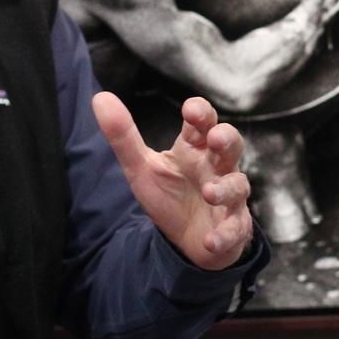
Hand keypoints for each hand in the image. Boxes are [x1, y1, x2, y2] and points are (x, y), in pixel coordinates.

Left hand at [92, 92, 254, 270]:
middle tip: (216, 138)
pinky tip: (211, 240)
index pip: (203, 122)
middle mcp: (216, 168)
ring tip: (209, 193)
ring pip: (238, 185)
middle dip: (227, 138)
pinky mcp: (233, 226)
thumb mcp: (141, 167)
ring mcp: (229, 197)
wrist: (186, 239)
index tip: (191, 110)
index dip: (200, 113)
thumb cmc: (169, 194)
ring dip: (226, 188)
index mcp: (194, 149)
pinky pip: (235, 229)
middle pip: (231, 145)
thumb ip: (123, 136)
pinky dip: (226, 234)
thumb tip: (100, 98)